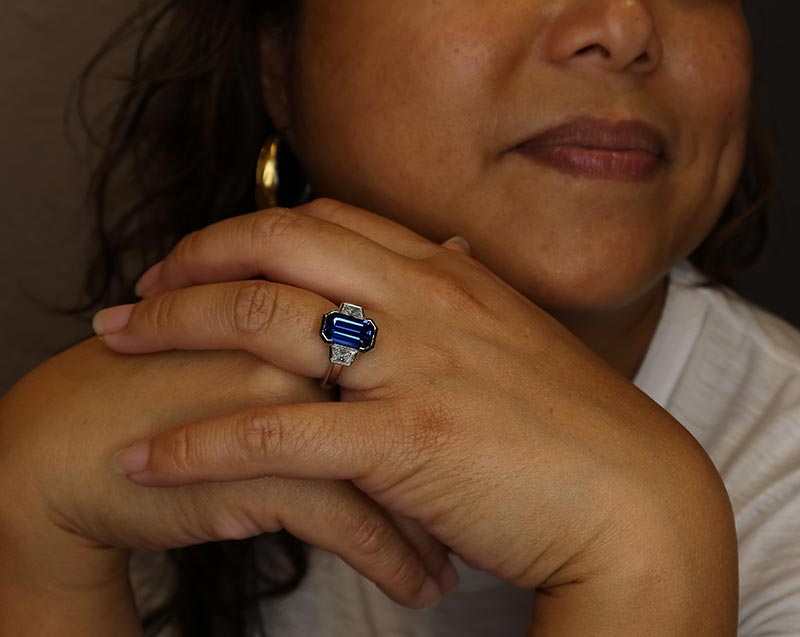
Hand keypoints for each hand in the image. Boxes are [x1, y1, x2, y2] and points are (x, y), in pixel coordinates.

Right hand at [0, 337, 453, 608]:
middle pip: (414, 396)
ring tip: (458, 556)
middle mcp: (303, 339)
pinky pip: (344, 518)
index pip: (412, 336)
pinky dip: (389, 558)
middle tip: (491, 494)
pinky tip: (416, 584)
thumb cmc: (166, 383)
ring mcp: (280, 399)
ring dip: (433, 521)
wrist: (68, 442)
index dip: (454, 387)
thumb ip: (310, 317)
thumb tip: (358, 303)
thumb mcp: (244, 339)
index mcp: (306, 292)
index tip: (484, 425)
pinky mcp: (255, 465)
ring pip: (392, 464)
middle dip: (460, 454)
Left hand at [95, 198, 737, 631]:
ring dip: (174, 329)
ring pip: (262, 320)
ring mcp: (413, 366)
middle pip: (280, 245)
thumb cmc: (578, 427)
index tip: (208, 255)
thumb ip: (472, 289)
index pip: (330, 218)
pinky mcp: (403, 443)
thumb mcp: (521, 336)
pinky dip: (198, 443)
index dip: (255, 228)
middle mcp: (425, 301)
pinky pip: (273, 434)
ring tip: (118, 347)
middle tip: (143, 289)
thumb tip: (447, 247)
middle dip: (195, 260)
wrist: (637, 501)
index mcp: (451, 275)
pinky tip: (150, 458)